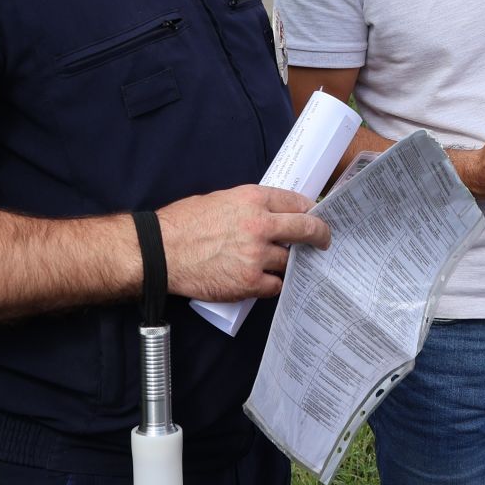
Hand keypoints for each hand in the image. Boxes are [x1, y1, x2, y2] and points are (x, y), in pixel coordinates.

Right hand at [157, 185, 330, 300]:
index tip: (316, 216)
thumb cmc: (182, 224)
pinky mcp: (249, 282)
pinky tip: (263, 280)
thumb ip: (248, 207)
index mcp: (253, 199)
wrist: (160, 253)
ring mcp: (256, 255)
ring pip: (289, 261)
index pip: (297, 202)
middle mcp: (260, 225)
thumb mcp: (219, 200)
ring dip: (286, 263)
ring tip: (275, 263)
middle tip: (324, 240)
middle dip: (321, 235)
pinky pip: (275, 285)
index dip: (311, 210)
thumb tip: (269, 214)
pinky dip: (271, 284)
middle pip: (307, 229)